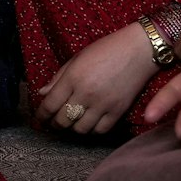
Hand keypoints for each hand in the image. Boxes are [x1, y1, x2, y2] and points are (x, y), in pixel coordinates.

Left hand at [35, 23, 159, 135]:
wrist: (140, 50)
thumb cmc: (107, 49)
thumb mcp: (77, 58)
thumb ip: (58, 77)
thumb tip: (42, 94)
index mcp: (73, 77)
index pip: (49, 105)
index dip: (41, 115)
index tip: (40, 117)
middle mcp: (86, 93)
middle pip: (63, 120)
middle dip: (55, 124)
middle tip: (54, 122)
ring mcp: (103, 104)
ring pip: (80, 129)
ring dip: (73, 128)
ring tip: (72, 123)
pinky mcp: (118, 111)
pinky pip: (100, 130)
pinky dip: (92, 130)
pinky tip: (89, 123)